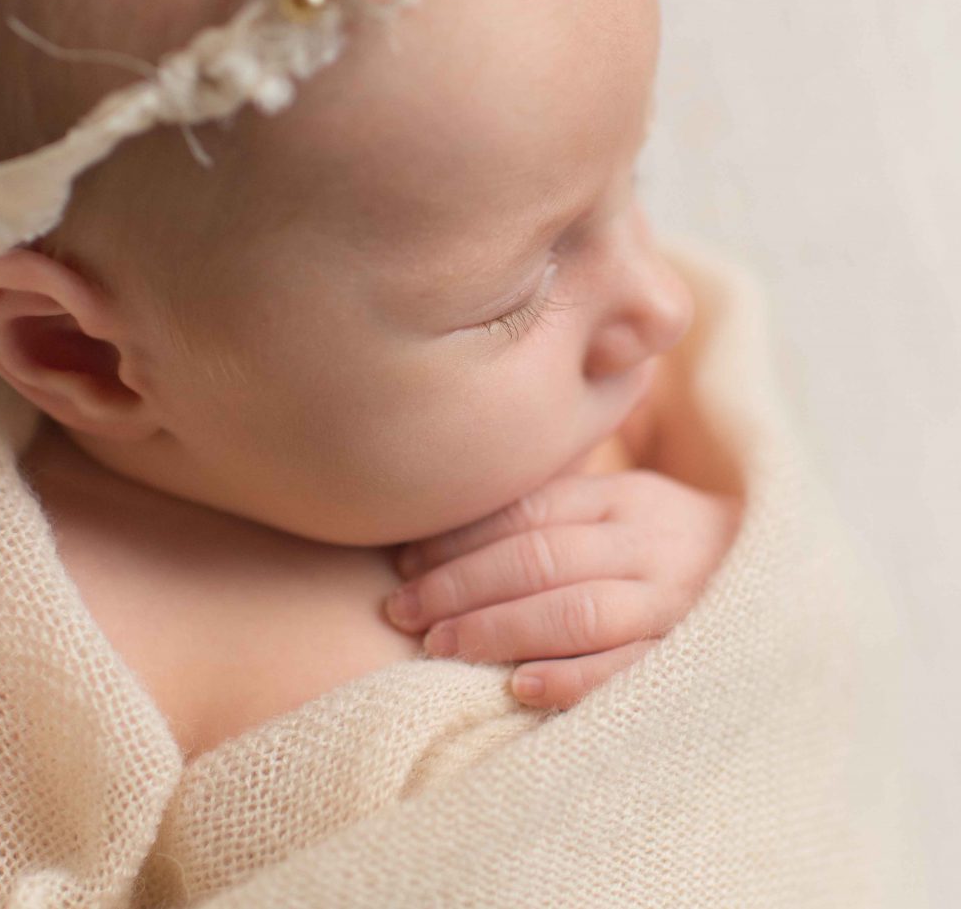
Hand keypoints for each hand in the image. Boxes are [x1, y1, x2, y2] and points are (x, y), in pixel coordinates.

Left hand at [384, 469, 742, 709]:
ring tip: (438, 646)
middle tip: (401, 609)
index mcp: (625, 501)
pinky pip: (627, 670)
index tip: (405, 562)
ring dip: (499, 628)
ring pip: (575, 611)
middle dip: (460, 585)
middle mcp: (646, 546)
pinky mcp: (691, 659)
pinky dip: (571, 678)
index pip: (529, 513)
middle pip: (539, 559)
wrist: (786, 583)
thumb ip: (559, 510)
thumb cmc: (675, 544)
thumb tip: (448, 528)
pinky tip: (517, 686)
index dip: (459, 538)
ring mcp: (673, 604)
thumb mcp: (627, 506)